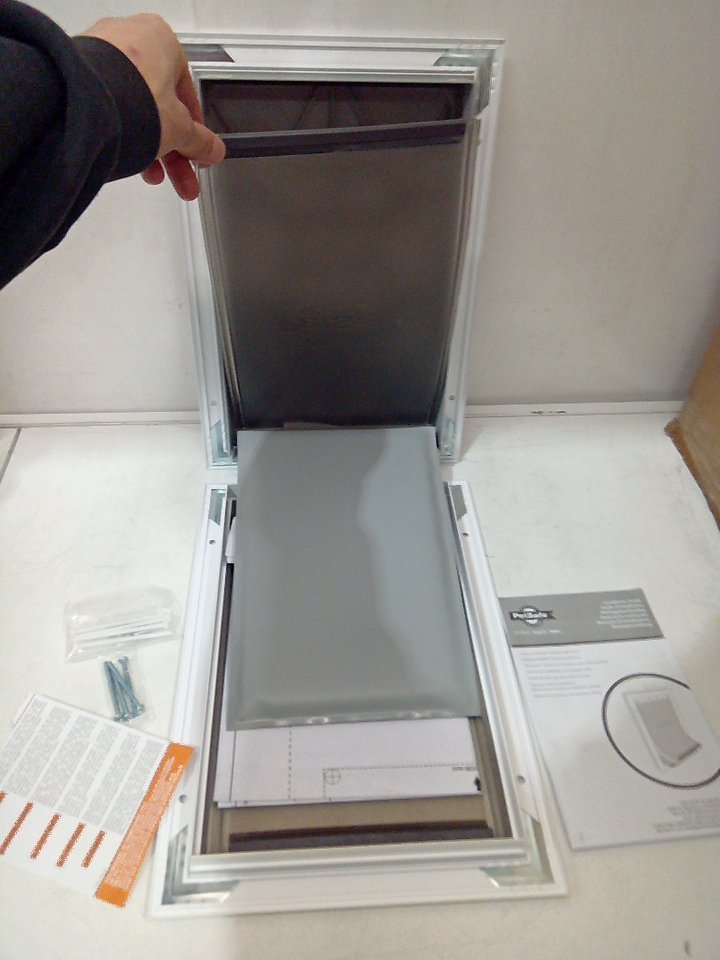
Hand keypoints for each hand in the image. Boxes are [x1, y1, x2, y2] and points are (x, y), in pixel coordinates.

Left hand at [82, 14, 224, 199]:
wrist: (82, 104)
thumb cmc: (135, 100)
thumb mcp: (180, 129)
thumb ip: (200, 142)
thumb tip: (213, 150)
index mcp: (162, 39)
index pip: (187, 94)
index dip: (194, 132)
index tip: (195, 155)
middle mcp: (130, 38)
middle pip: (160, 105)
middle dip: (172, 149)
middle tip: (178, 178)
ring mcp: (101, 54)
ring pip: (135, 108)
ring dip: (148, 147)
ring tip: (152, 177)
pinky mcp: (79, 73)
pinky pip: (110, 107)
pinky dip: (121, 132)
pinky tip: (126, 158)